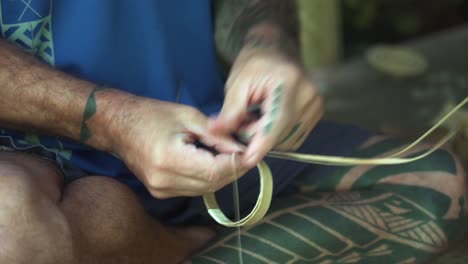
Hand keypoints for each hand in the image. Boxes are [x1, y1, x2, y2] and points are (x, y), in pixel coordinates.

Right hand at [110, 96, 244, 198]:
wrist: (117, 125)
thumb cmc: (150, 114)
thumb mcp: (188, 117)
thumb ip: (217, 135)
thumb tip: (241, 148)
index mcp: (169, 158)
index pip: (214, 171)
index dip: (236, 164)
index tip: (248, 152)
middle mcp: (164, 180)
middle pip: (212, 184)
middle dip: (233, 170)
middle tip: (245, 155)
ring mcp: (160, 190)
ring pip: (205, 190)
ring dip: (222, 176)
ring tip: (232, 158)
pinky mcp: (160, 192)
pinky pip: (193, 190)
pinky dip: (207, 179)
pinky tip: (213, 164)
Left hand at [210, 46, 322, 167]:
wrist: (276, 49)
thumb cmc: (254, 63)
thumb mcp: (237, 84)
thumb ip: (230, 112)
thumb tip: (216, 133)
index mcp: (289, 85)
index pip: (275, 125)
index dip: (259, 146)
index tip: (245, 161)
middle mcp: (308, 97)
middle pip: (280, 136)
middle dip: (256, 138)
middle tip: (239, 124)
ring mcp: (315, 106)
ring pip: (287, 141)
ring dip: (266, 138)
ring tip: (252, 118)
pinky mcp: (315, 114)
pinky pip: (294, 137)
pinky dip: (276, 135)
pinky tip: (265, 120)